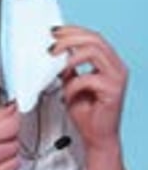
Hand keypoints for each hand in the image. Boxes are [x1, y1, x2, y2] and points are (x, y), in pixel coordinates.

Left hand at [50, 25, 127, 152]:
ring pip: (94, 51)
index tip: (54, 32)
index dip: (72, 31)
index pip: (93, 36)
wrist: (96, 138)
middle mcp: (116, 66)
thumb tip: (54, 54)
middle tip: (51, 47)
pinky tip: (67, 95)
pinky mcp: (113, 90)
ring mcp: (117, 77)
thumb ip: (67, 69)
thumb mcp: (72, 85)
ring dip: (70, 56)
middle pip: (94, 39)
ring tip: (57, 66)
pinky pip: (89, 78)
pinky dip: (73, 85)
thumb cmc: (88, 114)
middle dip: (69, 39)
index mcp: (109, 62)